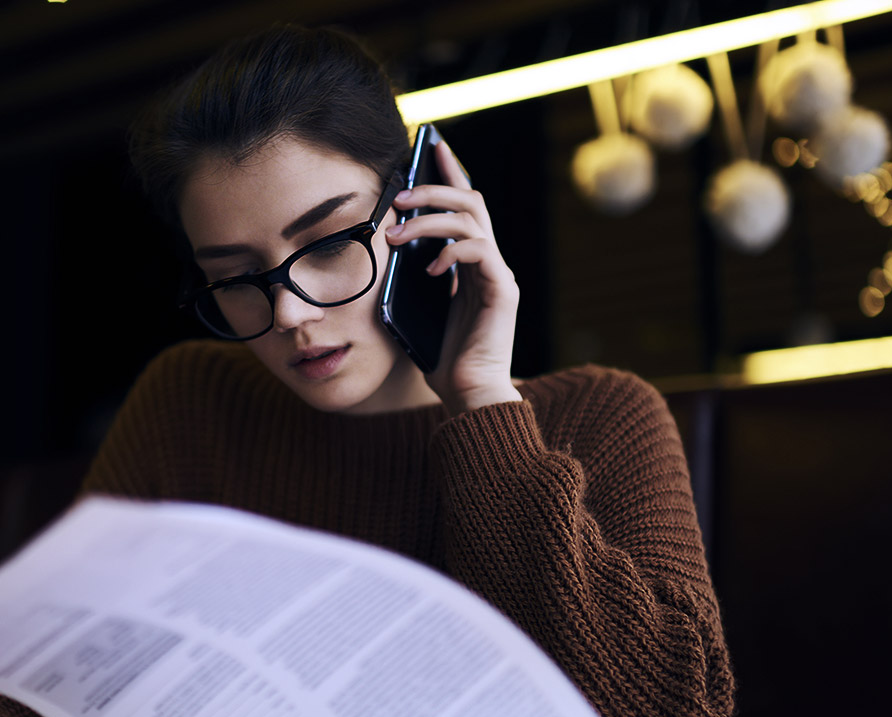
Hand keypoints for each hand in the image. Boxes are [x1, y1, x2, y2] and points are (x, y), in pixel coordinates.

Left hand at [385, 141, 522, 413]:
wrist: (468, 396)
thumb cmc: (442, 358)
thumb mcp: (417, 308)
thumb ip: (411, 276)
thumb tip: (389, 244)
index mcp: (472, 263)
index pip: (465, 205)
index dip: (451, 171)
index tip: (432, 145)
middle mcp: (491, 263)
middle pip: (471, 201)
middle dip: (434, 188)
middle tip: (399, 195)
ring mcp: (499, 275)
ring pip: (473, 220)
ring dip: (431, 220)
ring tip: (397, 236)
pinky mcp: (503, 291)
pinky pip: (480, 252)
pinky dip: (451, 252)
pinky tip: (429, 269)